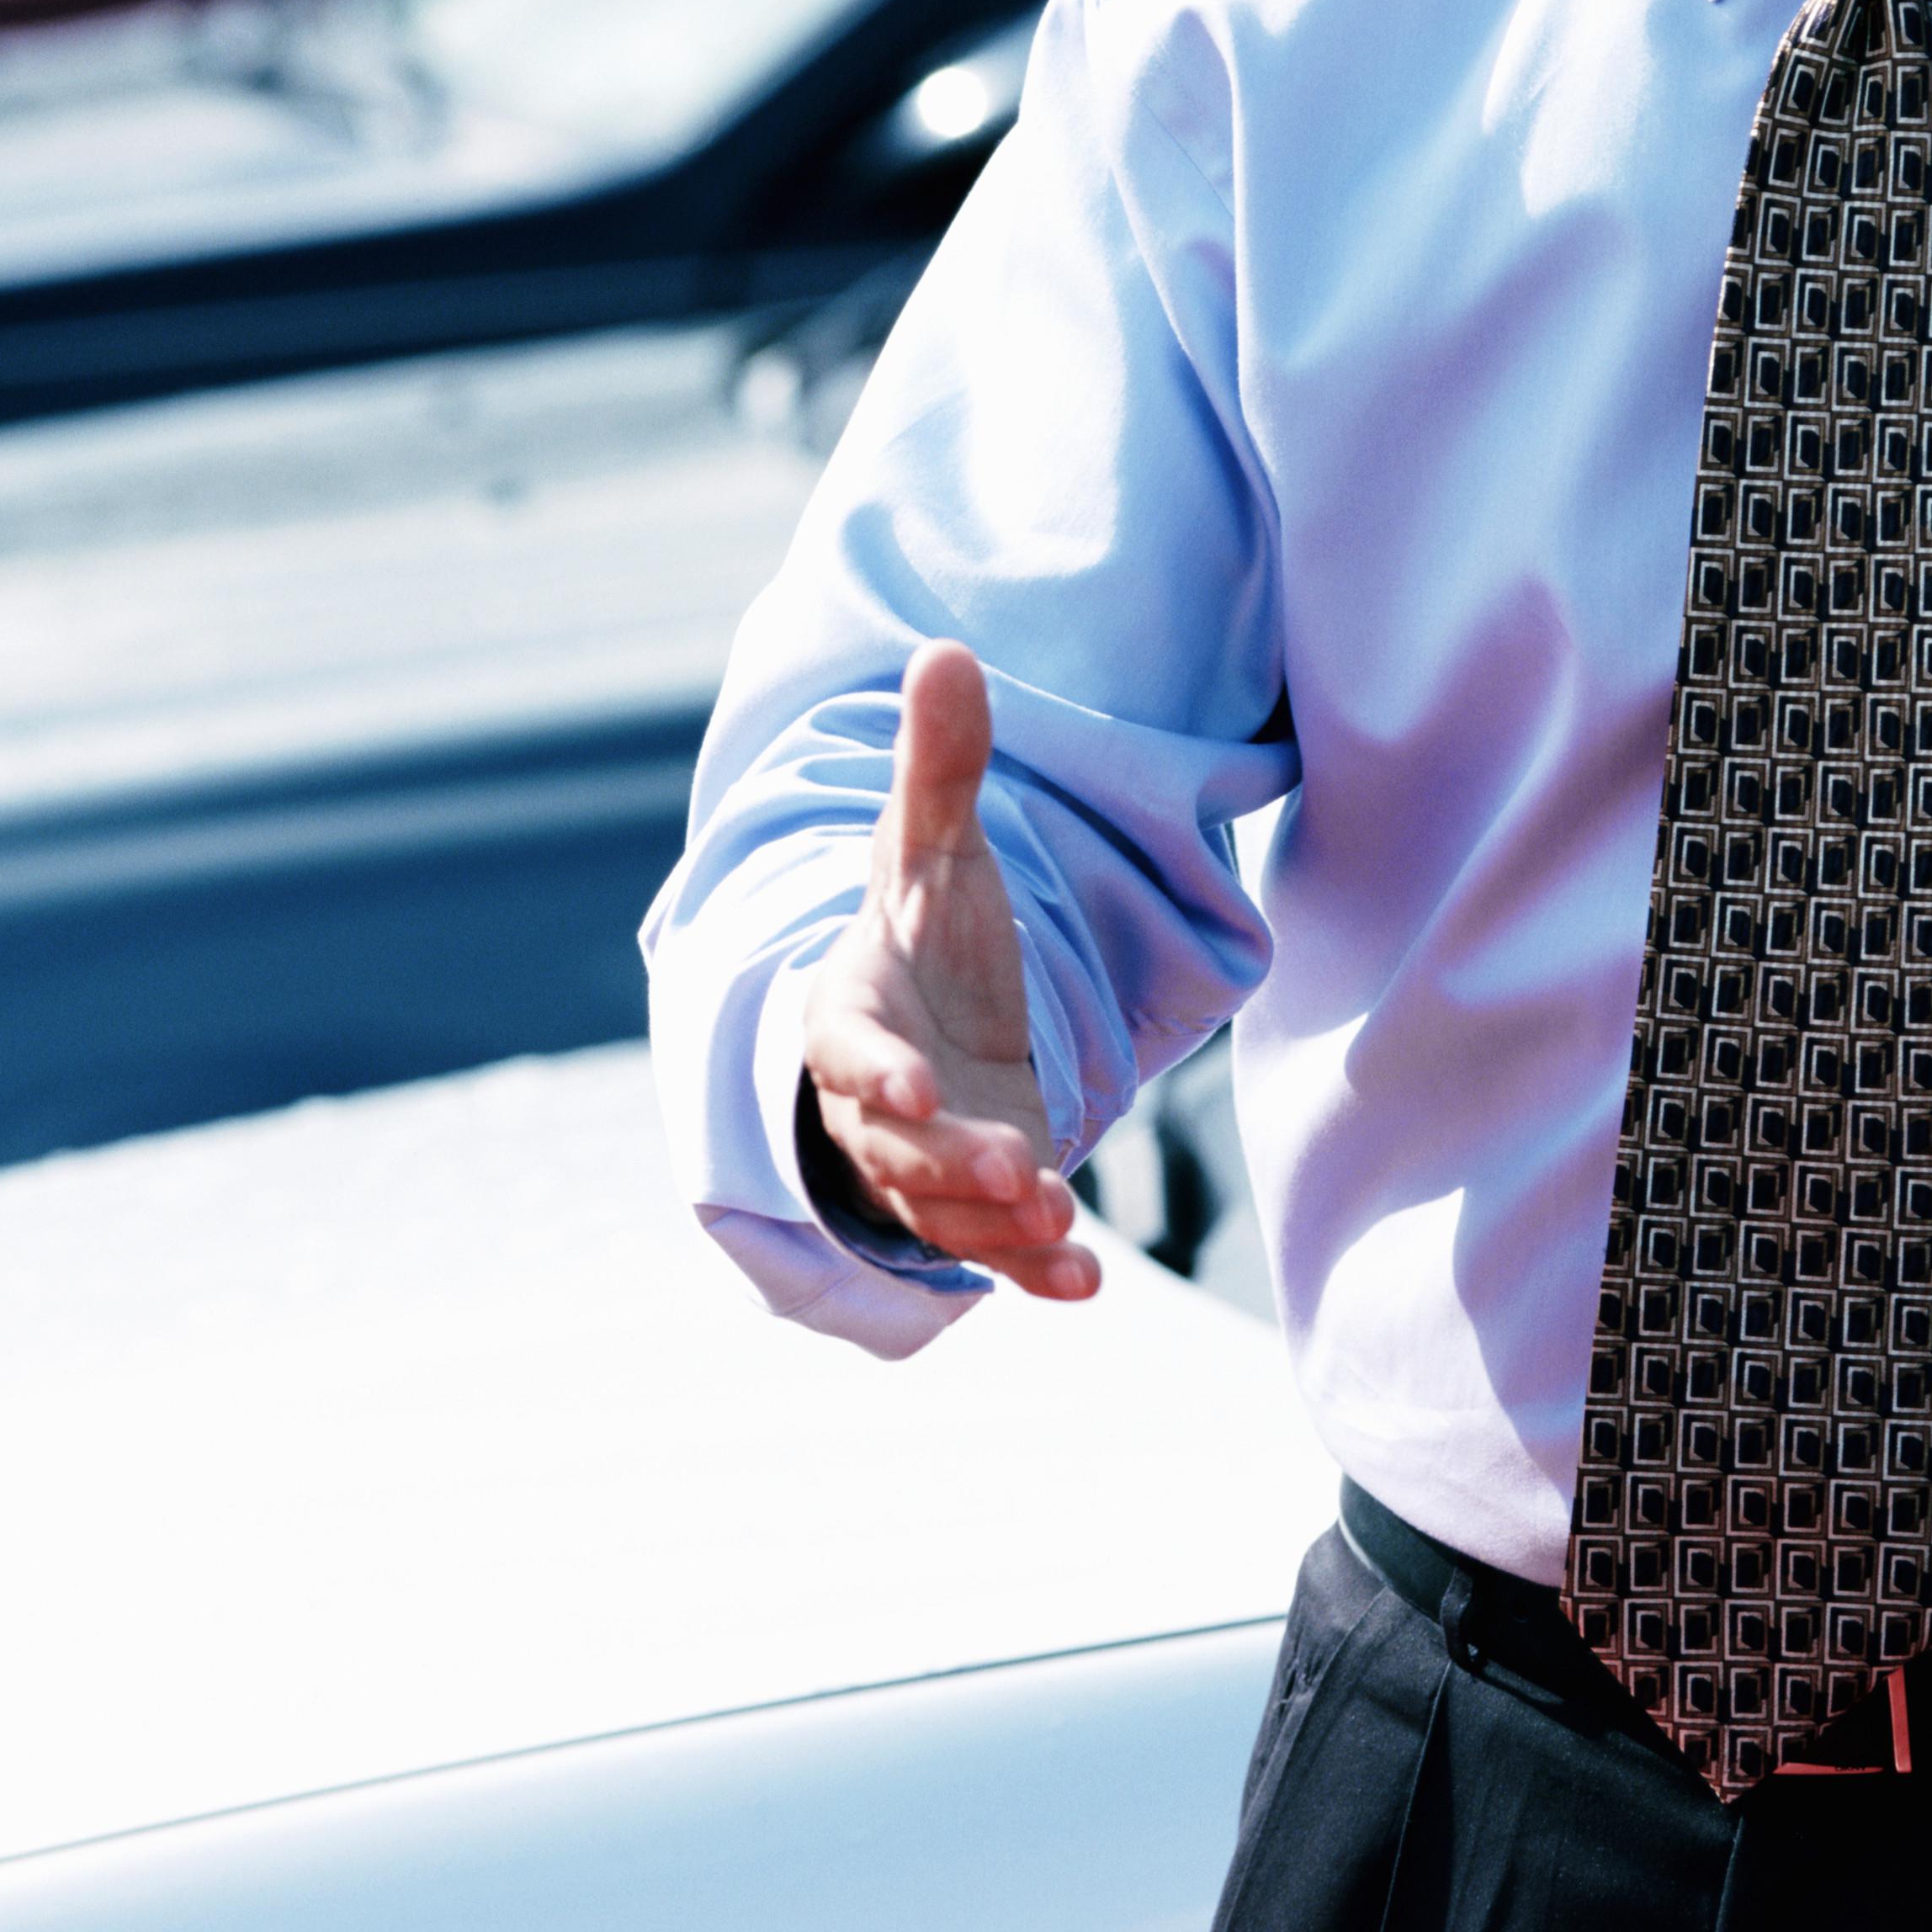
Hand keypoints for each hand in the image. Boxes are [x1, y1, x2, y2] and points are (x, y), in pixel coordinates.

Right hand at [805, 639, 1100, 1302]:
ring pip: (944, 1210)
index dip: (873, 1071)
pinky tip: (1085, 1281)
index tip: (913, 1088)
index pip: (845, 1046)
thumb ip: (940, 767)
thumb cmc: (927, 930)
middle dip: (953, 1163)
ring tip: (1062, 1226)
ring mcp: (924, 1164)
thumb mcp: (936, 848)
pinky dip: (1033, 1272)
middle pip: (898, 1146)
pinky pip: (992, 1250)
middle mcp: (877, 1102)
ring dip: (999, 1227)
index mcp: (852, 1010)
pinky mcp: (977, 1205)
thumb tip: (946, 650)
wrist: (937, 1016)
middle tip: (1020, 1171)